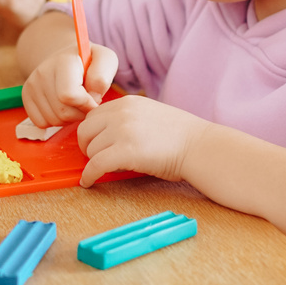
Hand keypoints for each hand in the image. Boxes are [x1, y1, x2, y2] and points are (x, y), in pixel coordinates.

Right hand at [23, 43, 117, 125]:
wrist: (66, 58)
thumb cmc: (89, 61)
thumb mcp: (105, 60)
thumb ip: (102, 77)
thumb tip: (91, 96)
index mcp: (63, 61)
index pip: (69, 96)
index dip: (87, 104)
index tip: (94, 99)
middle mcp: (42, 72)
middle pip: (63, 112)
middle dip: (80, 113)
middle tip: (86, 102)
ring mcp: (32, 85)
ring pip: (53, 120)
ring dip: (69, 118)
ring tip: (75, 103)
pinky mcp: (26, 97)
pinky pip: (42, 123)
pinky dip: (55, 121)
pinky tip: (63, 107)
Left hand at [77, 96, 206, 187]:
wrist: (200, 147)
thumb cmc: (181, 137)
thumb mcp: (150, 115)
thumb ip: (127, 119)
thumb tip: (105, 135)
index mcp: (127, 102)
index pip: (93, 115)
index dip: (91, 133)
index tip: (95, 144)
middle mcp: (122, 112)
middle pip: (85, 130)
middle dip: (87, 146)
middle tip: (95, 158)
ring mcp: (122, 131)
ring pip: (90, 149)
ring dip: (94, 162)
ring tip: (108, 169)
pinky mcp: (125, 152)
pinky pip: (95, 165)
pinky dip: (89, 176)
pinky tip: (89, 182)